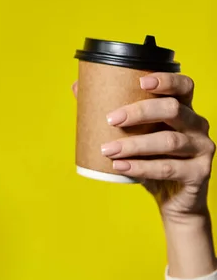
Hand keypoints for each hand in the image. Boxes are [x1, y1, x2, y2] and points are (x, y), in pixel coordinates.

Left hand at [73, 73, 215, 222]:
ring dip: (134, 145)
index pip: (183, 86)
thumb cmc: (150, 159)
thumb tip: (77, 87)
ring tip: (107, 150)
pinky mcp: (199, 173)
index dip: (166, 80)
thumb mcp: (134, 135)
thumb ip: (112, 112)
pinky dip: (141, 168)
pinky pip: (168, 168)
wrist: (172, 199)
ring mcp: (202, 148)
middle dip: (140, 112)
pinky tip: (120, 167)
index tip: (141, 82)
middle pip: (173, 109)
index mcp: (183, 109)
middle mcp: (197, 125)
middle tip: (111, 119)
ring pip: (169, 141)